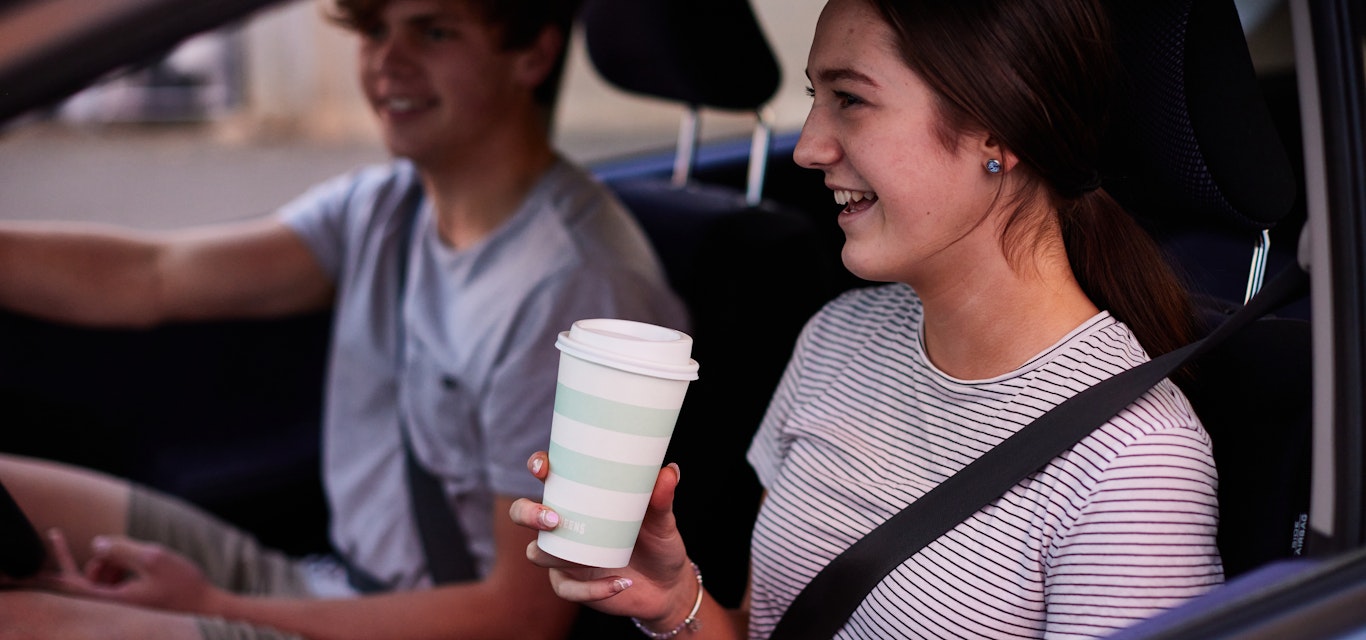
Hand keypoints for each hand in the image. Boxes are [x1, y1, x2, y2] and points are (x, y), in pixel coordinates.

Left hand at [34, 528, 223, 614]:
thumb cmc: (183, 585)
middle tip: (120, 550)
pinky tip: (141, 570)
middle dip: (100, 559)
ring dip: (112, 564)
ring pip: (100, 579)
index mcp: (112, 601)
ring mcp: (120, 607)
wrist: (205, 608)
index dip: (61, 555)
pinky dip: (121, 572)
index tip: (54, 532)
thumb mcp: (154, 558)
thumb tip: (96, 544)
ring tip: (136, 561)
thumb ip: (122, 549)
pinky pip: (112, 584)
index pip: (72, 581)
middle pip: (86, 578)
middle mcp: (111, 608)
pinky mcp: (128, 604)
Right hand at [509, 452, 700, 628]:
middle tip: (554, 518)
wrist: (667, 586)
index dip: (538, 467)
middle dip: (528, 513)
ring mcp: (564, 556)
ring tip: (589, 556)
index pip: (548, 476)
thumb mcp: (663, 520)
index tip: (543, 467)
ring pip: (537, 553)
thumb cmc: (659, 543)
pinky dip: (593, 588)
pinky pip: (568, 588)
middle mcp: (563, 525)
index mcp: (579, 498)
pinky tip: (620, 582)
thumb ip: (662, 498)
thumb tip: (669, 471)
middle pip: (522, 513)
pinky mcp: (573, 584)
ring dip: (554, 554)